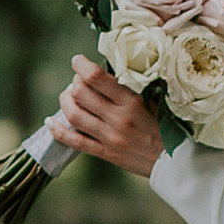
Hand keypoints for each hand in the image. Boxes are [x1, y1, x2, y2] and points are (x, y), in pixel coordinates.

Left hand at [56, 54, 162, 178]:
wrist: (173, 162)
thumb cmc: (165, 127)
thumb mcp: (154, 101)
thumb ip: (132, 87)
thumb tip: (110, 69)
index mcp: (131, 102)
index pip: (96, 78)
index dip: (81, 65)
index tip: (78, 61)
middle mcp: (117, 119)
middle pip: (80, 93)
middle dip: (74, 82)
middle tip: (77, 81)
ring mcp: (109, 138)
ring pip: (74, 115)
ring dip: (65, 101)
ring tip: (67, 96)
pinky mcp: (105, 153)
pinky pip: (75, 142)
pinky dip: (58, 131)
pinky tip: (50, 122)